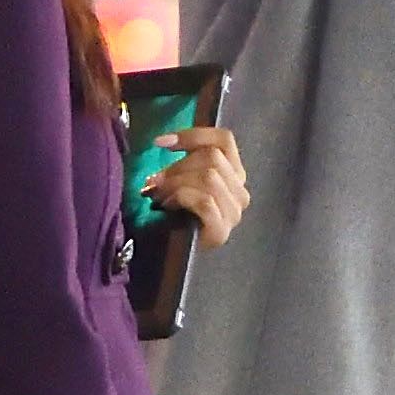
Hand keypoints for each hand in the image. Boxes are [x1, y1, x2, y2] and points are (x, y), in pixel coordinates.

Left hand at [142, 123, 248, 250]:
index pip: (224, 140)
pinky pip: (204, 200)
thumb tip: (163, 141)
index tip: (161, 143)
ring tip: (158, 195)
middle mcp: (240, 192)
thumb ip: (185, 162)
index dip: (193, 135)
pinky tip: (167, 206)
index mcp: (234, 174)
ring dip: (176, 183)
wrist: (175, 260)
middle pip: (213, 157)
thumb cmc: (176, 217)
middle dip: (177, 166)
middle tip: (154, 181)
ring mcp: (233, 213)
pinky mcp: (222, 230)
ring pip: (209, 176)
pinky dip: (181, 198)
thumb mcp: (183, 180)